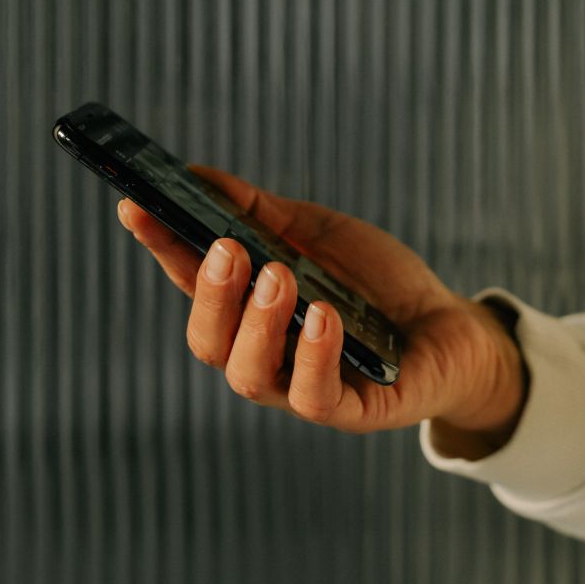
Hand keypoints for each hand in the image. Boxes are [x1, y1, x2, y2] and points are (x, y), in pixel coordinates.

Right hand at [117, 165, 525, 440]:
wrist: (448, 324)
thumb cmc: (374, 282)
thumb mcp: (315, 234)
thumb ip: (257, 211)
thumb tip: (194, 174)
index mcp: (246, 310)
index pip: (190, 280)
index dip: (160, 247)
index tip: (136, 207)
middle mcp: (263, 353)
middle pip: (209, 339)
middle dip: (210, 293)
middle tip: (228, 249)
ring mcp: (300, 386)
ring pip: (250, 373)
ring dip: (256, 323)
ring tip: (277, 276)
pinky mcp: (348, 409)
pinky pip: (314, 396)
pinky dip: (312, 356)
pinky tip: (323, 317)